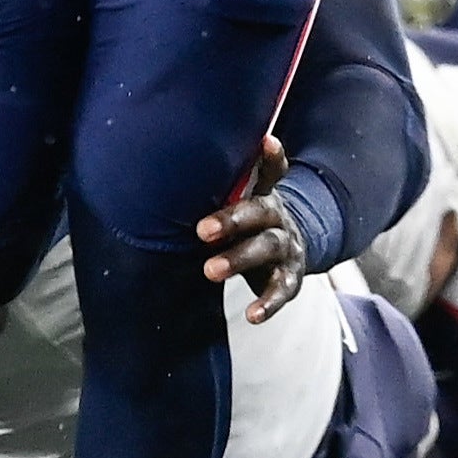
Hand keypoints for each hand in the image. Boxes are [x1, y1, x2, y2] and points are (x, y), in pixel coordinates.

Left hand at [196, 135, 306, 322]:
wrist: (291, 252)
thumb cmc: (250, 224)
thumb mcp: (242, 201)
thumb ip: (222, 187)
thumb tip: (166, 167)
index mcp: (264, 195)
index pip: (271, 172)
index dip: (270, 157)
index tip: (265, 142)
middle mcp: (279, 218)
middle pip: (261, 213)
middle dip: (232, 221)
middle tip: (202, 231)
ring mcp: (287, 248)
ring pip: (268, 249)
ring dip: (239, 260)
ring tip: (210, 270)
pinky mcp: (291, 279)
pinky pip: (281, 290)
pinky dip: (267, 304)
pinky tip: (252, 315)